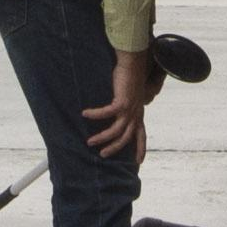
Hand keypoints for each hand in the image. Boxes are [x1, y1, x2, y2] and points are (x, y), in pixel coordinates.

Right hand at [82, 46, 159, 161]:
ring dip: (103, 137)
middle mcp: (136, 114)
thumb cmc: (130, 78)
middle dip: (115, 147)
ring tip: (90, 142)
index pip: (141, 135)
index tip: (139, 162)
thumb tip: (117, 109)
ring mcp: (130, 109)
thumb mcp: (129, 96)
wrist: (133, 64)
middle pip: (126, 138)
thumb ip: (125, 105)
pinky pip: (106, 113)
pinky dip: (95, 114)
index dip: (140, 148)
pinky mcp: (122, 102)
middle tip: (103, 154)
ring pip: (116, 130)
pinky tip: (85, 114)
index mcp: (138, 114)